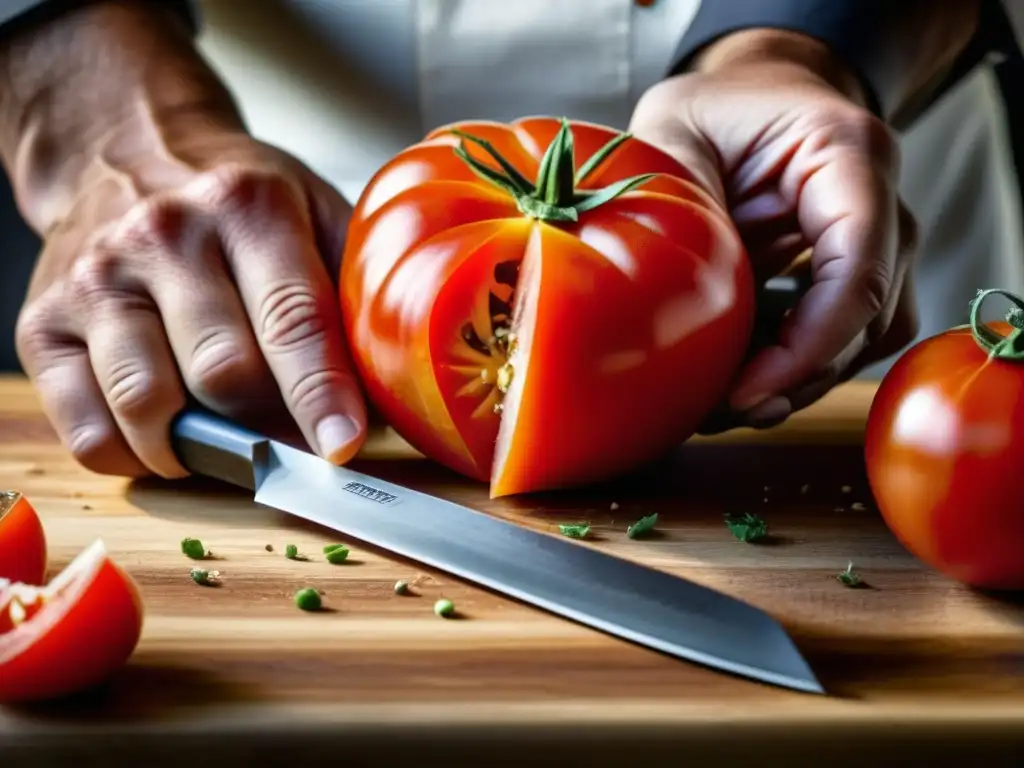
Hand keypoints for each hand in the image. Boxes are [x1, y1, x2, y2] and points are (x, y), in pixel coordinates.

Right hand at [15, 129, 367, 478]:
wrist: (124, 155)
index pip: (292, 317)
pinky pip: (86, 429)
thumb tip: (398, 391)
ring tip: (225, 442)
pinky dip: (133, 456)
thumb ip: (356, 293)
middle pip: (224, 373)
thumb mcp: (315, 214)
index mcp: (247, 207)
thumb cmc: (240, 204)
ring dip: (196, 449)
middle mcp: (163, 235)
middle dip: (268, 428)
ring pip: (147, 406)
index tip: (342, 448)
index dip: (320, 393)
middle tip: (292, 447)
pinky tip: (162, 437)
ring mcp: (96, 279)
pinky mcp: (42, 321)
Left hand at [629, 29, 919, 431]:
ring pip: (864, 340)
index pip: (857, 266)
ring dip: (797, 384)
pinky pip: (843, 340)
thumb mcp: (673, 134)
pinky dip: (794, 370)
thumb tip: (647, 297)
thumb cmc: (711, 111)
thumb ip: (672, 201)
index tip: (747, 390)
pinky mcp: (854, 277)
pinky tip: (738, 385)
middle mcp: (881, 203)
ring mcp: (878, 244)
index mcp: (848, 153)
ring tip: (721, 409)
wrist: (748, 99)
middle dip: (797, 377)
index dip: (810, 344)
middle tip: (721, 412)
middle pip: (868, 317)